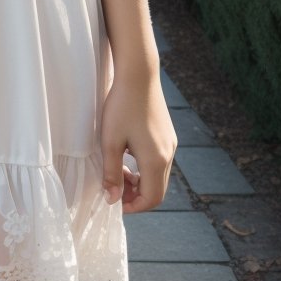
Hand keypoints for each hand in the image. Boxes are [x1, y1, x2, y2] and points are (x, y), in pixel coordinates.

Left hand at [99, 67, 177, 213]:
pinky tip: (127, 153)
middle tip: (114, 188)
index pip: (151, 198)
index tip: (114, 201)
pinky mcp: (167, 133)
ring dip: (139, 180)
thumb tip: (112, 200)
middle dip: (135, 195)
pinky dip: (144, 167)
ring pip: (158, 175)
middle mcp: (168, 154)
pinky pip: (159, 160)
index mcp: (156, 160)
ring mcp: (170, 143)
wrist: (138, 74)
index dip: (133, 206)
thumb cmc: (121, 106)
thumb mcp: (110, 141)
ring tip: (117, 169)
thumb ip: (111, 173)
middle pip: (156, 189)